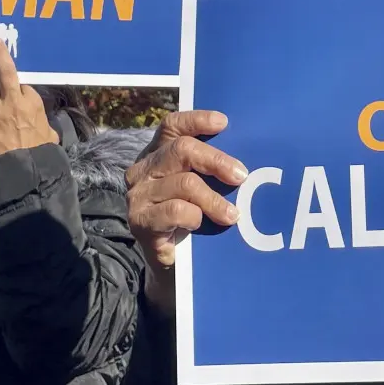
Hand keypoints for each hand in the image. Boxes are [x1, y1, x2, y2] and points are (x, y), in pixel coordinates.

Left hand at [0, 36, 58, 156]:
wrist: (24, 170)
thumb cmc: (41, 153)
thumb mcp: (49, 134)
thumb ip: (42, 124)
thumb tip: (42, 127)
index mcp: (33, 102)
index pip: (23, 85)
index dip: (20, 88)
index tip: (18, 91)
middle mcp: (13, 101)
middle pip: (4, 71)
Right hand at [125, 110, 247, 314]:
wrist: (173, 264)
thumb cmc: (192, 216)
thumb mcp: (200, 187)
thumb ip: (210, 169)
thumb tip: (244, 159)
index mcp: (158, 153)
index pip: (172, 126)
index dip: (196, 120)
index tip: (224, 123)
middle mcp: (143, 169)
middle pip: (181, 150)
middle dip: (216, 160)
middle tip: (241, 176)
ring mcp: (138, 195)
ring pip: (184, 183)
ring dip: (214, 199)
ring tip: (232, 215)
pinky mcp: (139, 220)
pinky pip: (175, 211)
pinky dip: (194, 216)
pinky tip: (200, 224)